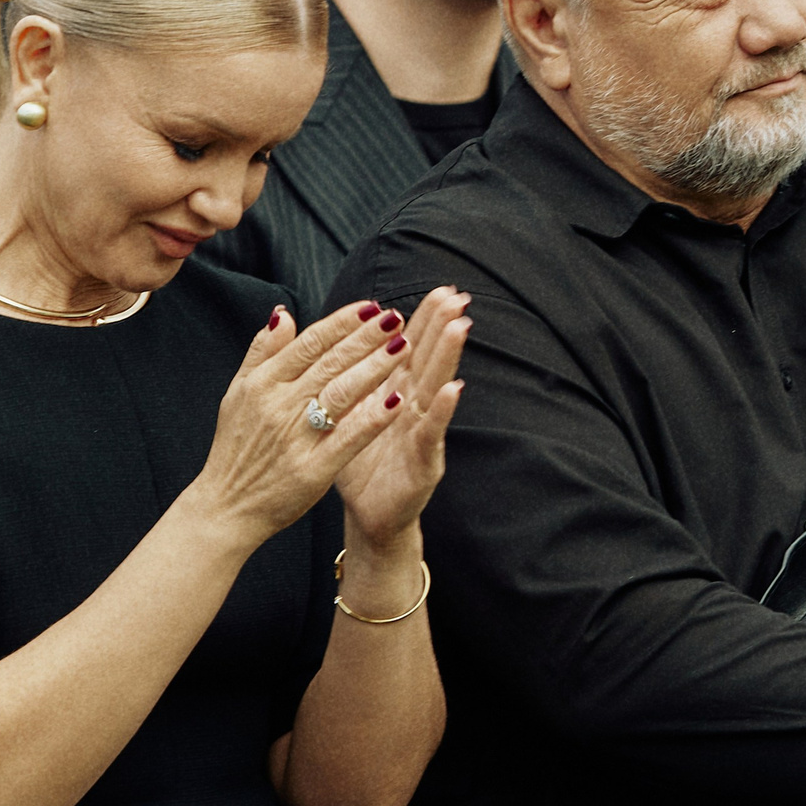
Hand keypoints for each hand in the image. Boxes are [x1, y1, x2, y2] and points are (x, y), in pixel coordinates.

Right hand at [192, 299, 418, 547]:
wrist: (225, 506)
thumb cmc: (236, 447)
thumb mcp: (238, 393)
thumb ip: (261, 352)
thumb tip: (282, 313)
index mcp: (262, 383)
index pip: (310, 343)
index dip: (343, 322)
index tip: (371, 306)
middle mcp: (278, 405)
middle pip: (330, 362)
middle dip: (367, 337)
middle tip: (396, 318)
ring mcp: (295, 437)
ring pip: (342, 392)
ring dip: (376, 366)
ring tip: (403, 346)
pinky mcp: (312, 469)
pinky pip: (348, 438)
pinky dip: (373, 418)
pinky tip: (397, 401)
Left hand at [335, 288, 471, 548]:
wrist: (368, 516)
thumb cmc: (359, 463)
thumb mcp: (350, 413)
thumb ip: (352, 377)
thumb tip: (345, 338)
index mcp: (395, 394)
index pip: (412, 350)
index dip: (425, 320)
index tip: (439, 289)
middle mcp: (414, 409)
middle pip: (430, 361)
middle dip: (443, 328)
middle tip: (457, 296)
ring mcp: (422, 435)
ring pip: (436, 389)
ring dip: (448, 358)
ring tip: (460, 328)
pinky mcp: (423, 463)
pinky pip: (431, 434)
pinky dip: (442, 412)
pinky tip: (453, 391)